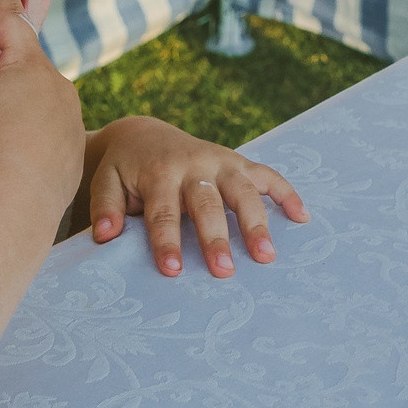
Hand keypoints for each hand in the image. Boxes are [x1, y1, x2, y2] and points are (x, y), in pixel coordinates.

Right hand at [0, 0, 84, 206]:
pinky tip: (16, 156)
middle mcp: (60, 86)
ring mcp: (72, 119)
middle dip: (9, 72)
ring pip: (43, 102)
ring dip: (23, 107)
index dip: (3, 9)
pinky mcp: (76, 150)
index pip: (14, 25)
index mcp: (31, 65)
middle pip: (30, 68)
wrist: (19, 198)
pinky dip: (34, 138)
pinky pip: (51, 133)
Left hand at [86, 117, 306, 277]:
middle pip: (208, 203)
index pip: (164, 211)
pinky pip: (268, 175)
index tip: (172, 270)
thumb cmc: (124, 170)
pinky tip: (303, 218)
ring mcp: (221, 161)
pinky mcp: (238, 162)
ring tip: (266, 257)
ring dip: (256, 223)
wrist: (143, 136)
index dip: (167, 241)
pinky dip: (287, 193)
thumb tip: (105, 235)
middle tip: (223, 270)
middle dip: (216, 237)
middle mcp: (194, 164)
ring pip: (244, 190)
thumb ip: (106, 206)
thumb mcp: (105, 181)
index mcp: (159, 171)